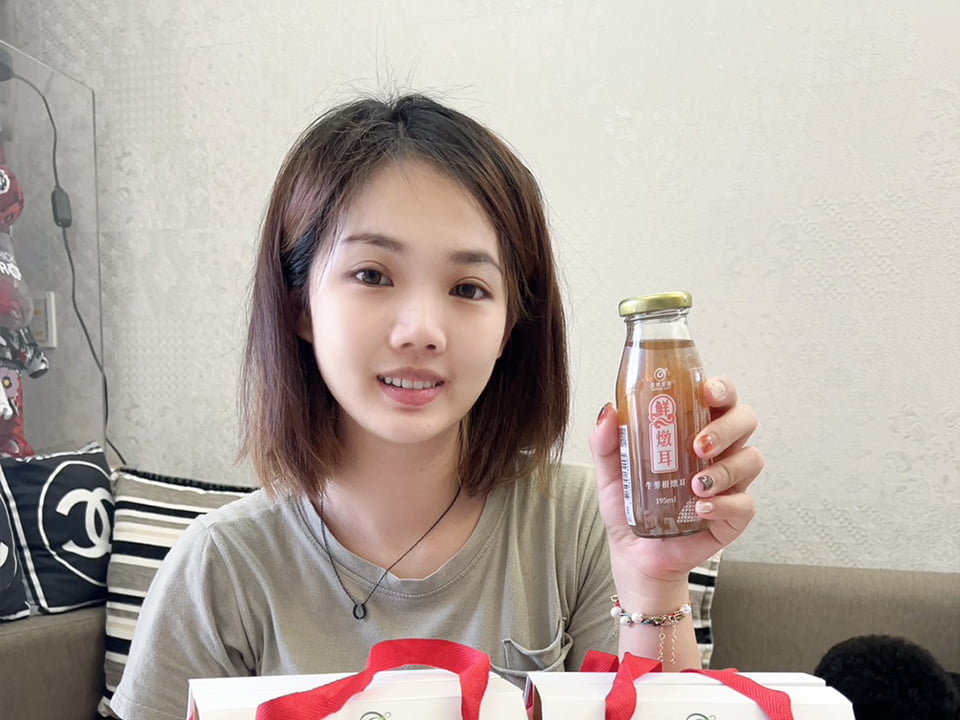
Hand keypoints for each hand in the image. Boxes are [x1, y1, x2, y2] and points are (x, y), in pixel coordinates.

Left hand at [589, 377, 762, 594]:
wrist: (635, 553)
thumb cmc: (630, 504)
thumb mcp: (610, 471)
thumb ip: (606, 442)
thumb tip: (608, 413)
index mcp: (692, 428)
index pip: (718, 396)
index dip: (721, 388)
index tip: (706, 391)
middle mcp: (718, 450)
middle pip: (744, 421)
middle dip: (726, 427)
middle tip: (699, 444)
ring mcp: (729, 483)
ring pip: (751, 459)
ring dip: (726, 469)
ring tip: (695, 484)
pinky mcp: (734, 516)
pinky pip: (745, 504)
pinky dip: (724, 504)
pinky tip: (701, 508)